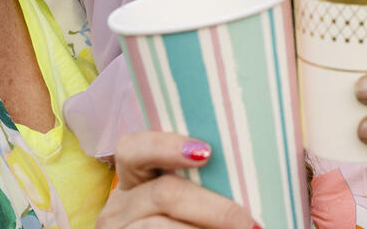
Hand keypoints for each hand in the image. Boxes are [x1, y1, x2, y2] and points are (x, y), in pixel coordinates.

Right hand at [98, 131, 256, 228]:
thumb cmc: (189, 220)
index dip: (165, 146)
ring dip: (204, 228)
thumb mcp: (190, 203)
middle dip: (213, 208)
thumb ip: (203, 184)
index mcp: (135, 180)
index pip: (133, 148)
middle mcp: (120, 205)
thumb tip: (246, 178)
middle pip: (164, 193)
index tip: (206, 152)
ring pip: (160, 226)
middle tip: (246, 221)